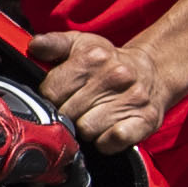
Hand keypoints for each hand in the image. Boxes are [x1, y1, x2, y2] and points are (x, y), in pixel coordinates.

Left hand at [32, 27, 181, 150]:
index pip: (52, 91)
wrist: (152, 73)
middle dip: (68, 113)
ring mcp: (132, 98)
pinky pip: (111, 142)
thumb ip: (54, 44)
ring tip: (95, 116)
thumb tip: (34, 46)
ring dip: (87, 129)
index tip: (61, 95)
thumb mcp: (81, 44)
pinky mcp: (145, 120)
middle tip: (79, 107)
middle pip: (68, 113)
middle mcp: (115, 76)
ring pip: (87, 130)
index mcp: (94, 56)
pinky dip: (105, 141)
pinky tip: (107, 129)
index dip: (52, 98)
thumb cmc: (109, 62)